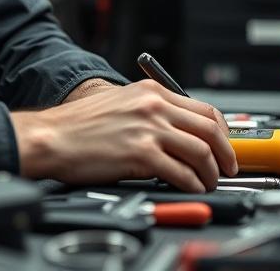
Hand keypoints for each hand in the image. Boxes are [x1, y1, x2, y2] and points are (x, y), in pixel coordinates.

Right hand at [10, 79, 237, 192]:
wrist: (52, 136)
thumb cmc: (79, 124)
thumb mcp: (121, 102)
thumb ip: (151, 110)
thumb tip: (178, 130)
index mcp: (151, 91)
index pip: (203, 109)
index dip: (222, 131)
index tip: (224, 144)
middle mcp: (154, 106)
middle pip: (209, 129)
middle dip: (225, 153)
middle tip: (227, 168)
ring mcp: (148, 129)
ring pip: (200, 151)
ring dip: (211, 173)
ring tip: (209, 183)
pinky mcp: (141, 154)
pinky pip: (181, 172)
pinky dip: (192, 184)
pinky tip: (191, 188)